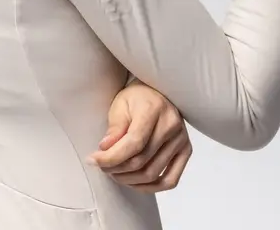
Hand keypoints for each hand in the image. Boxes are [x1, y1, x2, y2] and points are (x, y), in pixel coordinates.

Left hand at [85, 79, 191, 193]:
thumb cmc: (136, 98)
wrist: (156, 92)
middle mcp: (172, 124)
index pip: (134, 142)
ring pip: (153, 173)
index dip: (112, 157)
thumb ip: (114, 128)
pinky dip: (150, 187)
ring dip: (129, 179)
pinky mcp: (186, 150)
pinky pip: (170, 180)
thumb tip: (105, 150)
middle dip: (117, 168)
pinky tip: (134, 182)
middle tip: (102, 167)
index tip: (93, 160)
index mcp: (154, 108)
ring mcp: (181, 139)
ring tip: (114, 173)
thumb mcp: (120, 105)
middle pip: (142, 160)